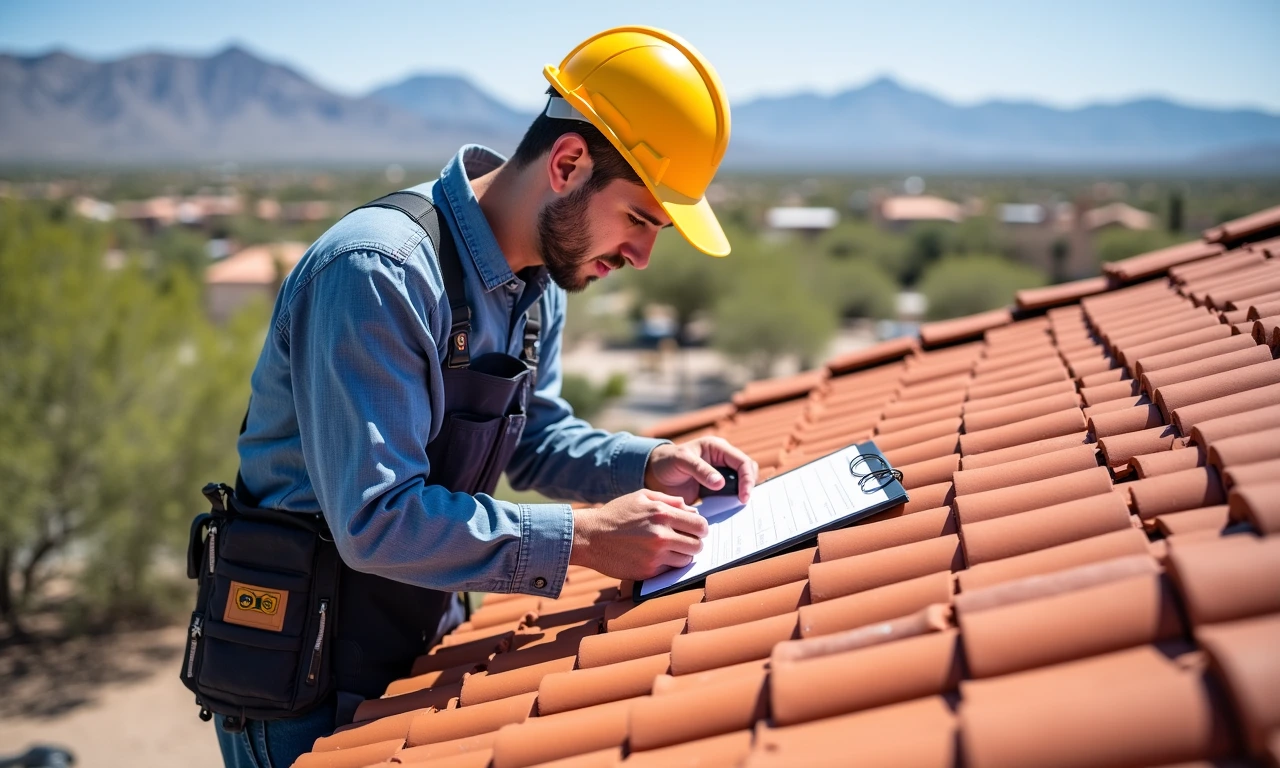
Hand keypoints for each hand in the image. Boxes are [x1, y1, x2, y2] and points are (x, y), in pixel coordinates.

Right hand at [569, 489, 709, 579]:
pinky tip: (658, 557)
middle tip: (686, 541)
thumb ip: (668, 500)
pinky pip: (670, 570)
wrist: (589, 537)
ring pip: (687, 560)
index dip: (701, 528)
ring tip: (671, 549)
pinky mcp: (648, 571)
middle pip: (697, 545)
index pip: (699, 524)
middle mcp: (661, 534)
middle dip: (695, 543)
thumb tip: (692, 508)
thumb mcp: (641, 497)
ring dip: (683, 555)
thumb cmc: (616, 514)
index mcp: (661, 513)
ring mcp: (655, 555)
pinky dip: (668, 565)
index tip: (696, 530)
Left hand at [644, 436, 758, 504]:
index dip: (747, 478)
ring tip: (737, 508)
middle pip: (748, 472)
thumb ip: (700, 470)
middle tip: (742, 502)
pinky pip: (729, 496)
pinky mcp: (716, 489)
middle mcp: (723, 460)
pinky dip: (731, 503)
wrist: (654, 475)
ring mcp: (720, 475)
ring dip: (741, 495)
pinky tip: (728, 511)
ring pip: (741, 484)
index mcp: (718, 448)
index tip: (743, 496)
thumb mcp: (681, 461)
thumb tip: (720, 483)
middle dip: (748, 486)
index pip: (743, 462)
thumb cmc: (667, 461)